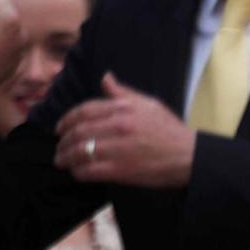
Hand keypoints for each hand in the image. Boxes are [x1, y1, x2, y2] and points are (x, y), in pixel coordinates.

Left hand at [53, 73, 197, 187]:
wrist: (190, 157)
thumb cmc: (170, 130)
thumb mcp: (149, 104)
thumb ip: (123, 93)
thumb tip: (105, 77)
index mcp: (124, 109)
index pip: (84, 111)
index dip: (66, 120)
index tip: (60, 129)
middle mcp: (119, 126)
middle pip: (78, 132)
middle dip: (63, 142)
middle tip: (59, 148)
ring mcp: (119, 149)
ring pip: (80, 152)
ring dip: (66, 158)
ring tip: (62, 161)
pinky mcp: (121, 170)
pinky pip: (89, 170)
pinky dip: (79, 172)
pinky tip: (78, 172)